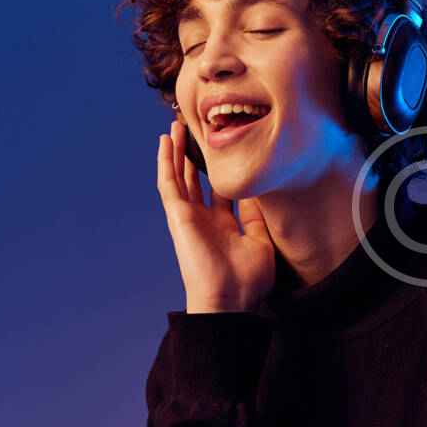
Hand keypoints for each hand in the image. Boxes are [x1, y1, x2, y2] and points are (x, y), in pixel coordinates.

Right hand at [156, 120, 275, 313]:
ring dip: (177, 152)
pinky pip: (169, 184)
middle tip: (195, 131)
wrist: (230, 300)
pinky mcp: (178, 216)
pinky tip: (165, 142)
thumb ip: (257, 216)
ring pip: (179, 177)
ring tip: (176, 127)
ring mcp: (189, 217)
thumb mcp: (261, 241)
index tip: (227, 150)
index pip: (220, 191)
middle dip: (195, 156)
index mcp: (224, 225)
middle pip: (196, 180)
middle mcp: (204, 219)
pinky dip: (165, 162)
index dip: (221, 171)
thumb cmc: (248, 280)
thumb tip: (259, 192)